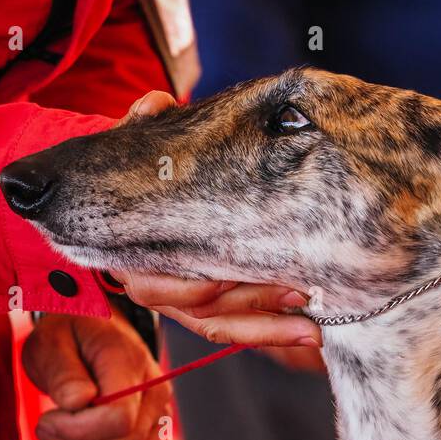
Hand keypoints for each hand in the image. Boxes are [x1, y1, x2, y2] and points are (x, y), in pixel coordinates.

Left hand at [22, 312, 169, 439]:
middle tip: (43, 432)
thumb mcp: (52, 339)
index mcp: (134, 368)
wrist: (92, 337)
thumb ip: (62, 370)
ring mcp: (153, 432)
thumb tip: (76, 403)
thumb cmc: (69, 334)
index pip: (119, 420)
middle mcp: (155, 404)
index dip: (77, 430)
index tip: (49, 416)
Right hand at [108, 90, 322, 357]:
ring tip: (311, 328)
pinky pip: (237, 328)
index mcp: (133, 253)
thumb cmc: (142, 172)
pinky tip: (308, 333)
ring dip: (268, 327)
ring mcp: (183, 302)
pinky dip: (270, 331)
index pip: (158, 286)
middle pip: (201, 310)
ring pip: (221, 325)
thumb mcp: (137, 145)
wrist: (129, 194)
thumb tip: (154, 105)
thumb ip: (142, 125)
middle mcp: (154, 286)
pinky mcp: (209, 310)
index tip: (230, 276)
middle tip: (299, 292)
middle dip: (249, 302)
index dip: (195, 286)